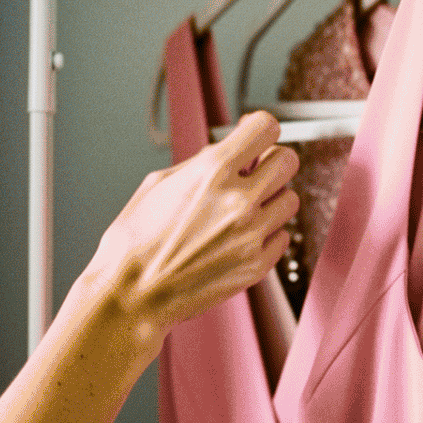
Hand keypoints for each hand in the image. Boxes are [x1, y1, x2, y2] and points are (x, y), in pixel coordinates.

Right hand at [80, 111, 298, 354]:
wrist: (133, 294)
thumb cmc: (136, 241)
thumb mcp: (159, 184)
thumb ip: (202, 163)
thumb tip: (232, 150)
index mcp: (212, 172)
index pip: (266, 127)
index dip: (260, 130)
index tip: (256, 138)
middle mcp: (239, 200)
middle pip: (288, 161)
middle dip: (271, 162)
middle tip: (254, 173)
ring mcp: (252, 234)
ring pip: (290, 200)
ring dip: (271, 200)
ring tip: (244, 211)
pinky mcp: (257, 265)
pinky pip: (282, 237)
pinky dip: (267, 234)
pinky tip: (241, 237)